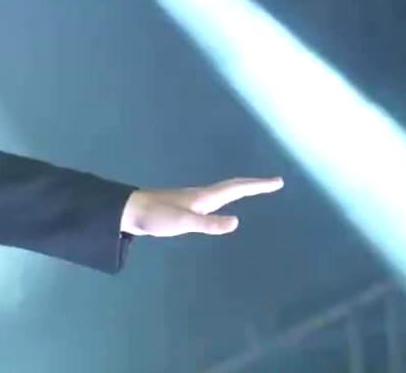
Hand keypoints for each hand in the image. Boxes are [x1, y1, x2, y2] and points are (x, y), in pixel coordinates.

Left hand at [120, 177, 282, 236]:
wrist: (128, 211)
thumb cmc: (155, 216)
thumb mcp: (183, 222)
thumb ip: (208, 223)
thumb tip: (236, 222)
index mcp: (204, 197)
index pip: (236, 188)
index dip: (257, 186)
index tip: (277, 182)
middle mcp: (200, 196)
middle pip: (232, 187)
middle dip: (254, 185)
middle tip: (273, 184)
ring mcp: (191, 200)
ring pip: (222, 192)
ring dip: (240, 190)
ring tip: (253, 190)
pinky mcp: (183, 207)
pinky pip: (212, 200)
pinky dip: (225, 199)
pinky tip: (219, 207)